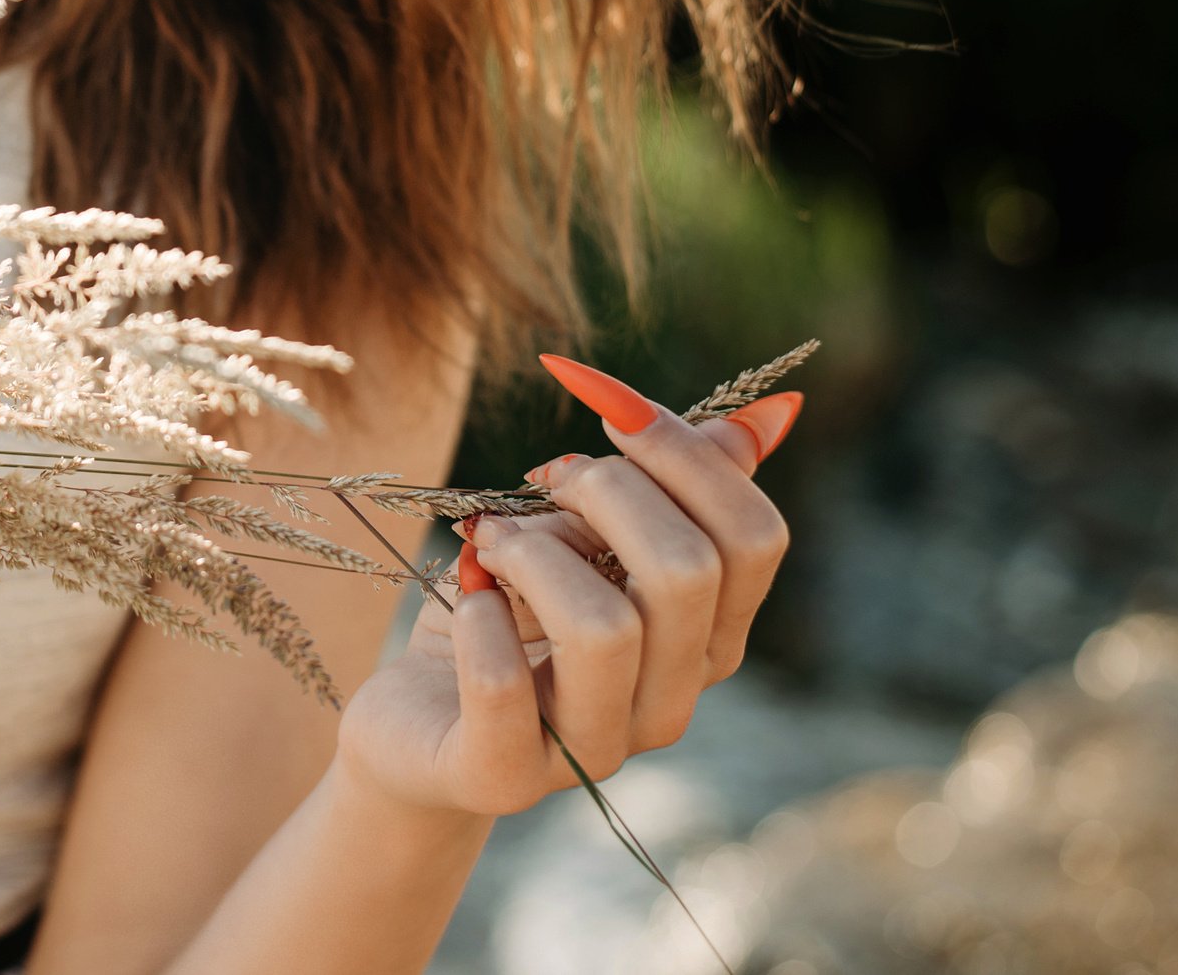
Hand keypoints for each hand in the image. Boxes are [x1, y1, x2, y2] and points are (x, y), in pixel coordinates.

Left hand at [333, 362, 796, 817]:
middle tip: (541, 477)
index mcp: (706, 638)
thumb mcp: (579, 541)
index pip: (753, 538)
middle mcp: (671, 700)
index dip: (685, 451)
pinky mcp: (503, 775)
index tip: (607, 403)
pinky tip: (468, 593)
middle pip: (689, 570)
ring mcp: (595, 748)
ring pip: (607, 628)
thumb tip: (760, 419)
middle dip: (608, 489)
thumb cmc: (508, 616)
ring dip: (536, 553)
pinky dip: (478, 617)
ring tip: (492, 537)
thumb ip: (661, 492)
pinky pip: (504, 686)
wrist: (417, 722)